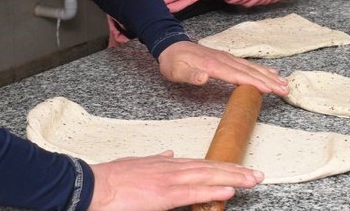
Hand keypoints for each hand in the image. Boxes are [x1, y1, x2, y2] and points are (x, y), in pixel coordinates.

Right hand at [88, 150, 262, 210]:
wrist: (93, 184)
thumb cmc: (111, 179)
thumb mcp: (137, 163)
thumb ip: (155, 160)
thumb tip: (167, 153)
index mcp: (167, 164)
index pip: (201, 164)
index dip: (222, 166)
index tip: (239, 168)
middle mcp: (172, 169)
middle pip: (210, 168)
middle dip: (235, 171)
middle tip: (257, 174)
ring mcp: (169, 181)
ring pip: (208, 178)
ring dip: (233, 178)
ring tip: (252, 180)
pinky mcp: (164, 196)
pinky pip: (194, 193)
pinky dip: (213, 190)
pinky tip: (229, 190)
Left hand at [157, 41, 288, 95]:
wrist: (171, 45)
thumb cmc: (173, 62)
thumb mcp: (175, 71)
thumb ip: (189, 75)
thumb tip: (203, 78)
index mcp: (213, 65)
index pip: (238, 76)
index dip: (255, 83)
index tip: (270, 89)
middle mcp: (224, 60)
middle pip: (250, 72)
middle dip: (269, 81)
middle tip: (285, 89)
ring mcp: (227, 58)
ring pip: (251, 67)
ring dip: (269, 75)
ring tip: (284, 83)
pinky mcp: (227, 58)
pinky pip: (247, 64)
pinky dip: (261, 69)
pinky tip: (270, 72)